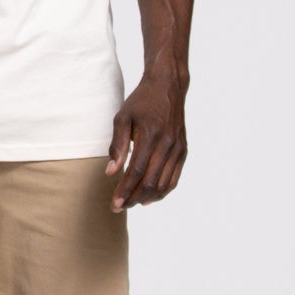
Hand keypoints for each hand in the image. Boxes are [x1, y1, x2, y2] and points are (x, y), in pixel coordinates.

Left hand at [106, 71, 187, 210]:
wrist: (167, 87)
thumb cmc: (141, 102)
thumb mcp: (122, 118)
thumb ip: (117, 145)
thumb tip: (111, 172)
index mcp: (151, 136)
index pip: (137, 172)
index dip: (125, 190)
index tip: (114, 203)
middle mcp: (167, 145)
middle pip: (151, 182)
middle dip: (134, 198)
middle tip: (119, 207)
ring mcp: (178, 149)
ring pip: (164, 184)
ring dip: (147, 197)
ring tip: (131, 203)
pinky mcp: (183, 151)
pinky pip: (174, 178)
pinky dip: (162, 191)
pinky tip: (149, 197)